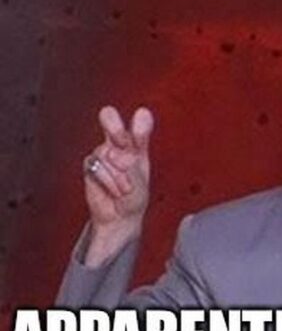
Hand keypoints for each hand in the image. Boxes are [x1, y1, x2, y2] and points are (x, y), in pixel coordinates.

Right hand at [83, 106, 153, 265]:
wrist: (118, 217)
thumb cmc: (134, 199)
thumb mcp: (141, 187)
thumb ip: (133, 172)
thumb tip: (122, 158)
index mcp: (138, 147)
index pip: (139, 129)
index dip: (140, 124)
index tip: (142, 114)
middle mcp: (120, 146)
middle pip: (112, 123)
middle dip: (116, 129)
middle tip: (121, 142)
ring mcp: (103, 152)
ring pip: (106, 152)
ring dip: (117, 175)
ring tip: (123, 189)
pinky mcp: (90, 164)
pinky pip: (96, 167)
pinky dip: (106, 181)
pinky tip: (112, 189)